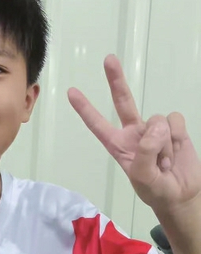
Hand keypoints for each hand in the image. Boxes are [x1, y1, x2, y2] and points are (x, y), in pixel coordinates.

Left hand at [67, 55, 200, 212]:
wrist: (182, 194)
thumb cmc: (157, 190)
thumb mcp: (144, 178)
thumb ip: (145, 153)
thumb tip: (155, 127)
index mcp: (118, 145)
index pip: (98, 124)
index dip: (85, 109)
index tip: (71, 92)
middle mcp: (134, 132)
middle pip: (123, 100)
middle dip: (116, 79)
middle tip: (108, 59)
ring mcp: (154, 129)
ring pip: (157, 120)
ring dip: (164, 144)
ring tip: (164, 163)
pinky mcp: (174, 128)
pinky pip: (174, 120)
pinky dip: (177, 137)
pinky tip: (176, 152)